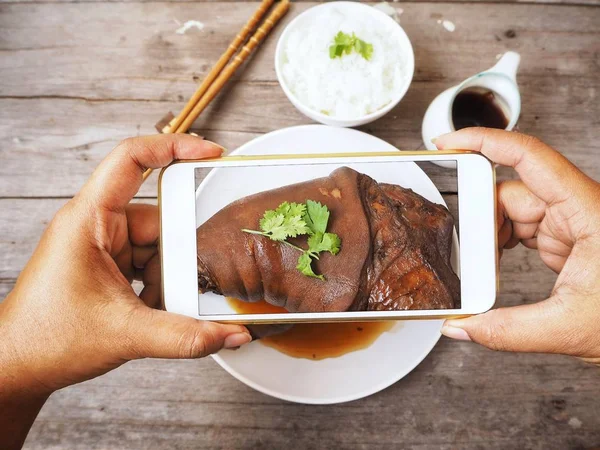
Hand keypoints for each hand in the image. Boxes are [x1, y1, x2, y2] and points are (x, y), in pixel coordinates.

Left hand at [0, 135, 251, 396]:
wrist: (17, 368)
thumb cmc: (46, 339)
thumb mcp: (126, 334)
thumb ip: (187, 336)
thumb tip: (233, 334)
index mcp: (89, 220)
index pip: (131, 160)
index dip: (174, 147)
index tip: (210, 153)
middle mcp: (96, 226)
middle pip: (158, 219)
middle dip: (180, 252)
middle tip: (194, 282)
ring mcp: (103, 246)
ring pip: (157, 246)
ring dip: (170, 276)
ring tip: (168, 305)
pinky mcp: (108, 266)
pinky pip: (148, 263)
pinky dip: (160, 285)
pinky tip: (158, 310)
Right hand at [435, 128, 599, 362]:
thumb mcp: (569, 329)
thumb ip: (507, 330)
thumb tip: (459, 326)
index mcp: (588, 211)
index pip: (528, 156)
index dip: (483, 141)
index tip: (447, 143)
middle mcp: (579, 207)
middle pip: (511, 190)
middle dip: (480, 216)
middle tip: (464, 247)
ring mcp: (572, 221)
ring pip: (513, 210)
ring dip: (490, 235)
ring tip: (480, 265)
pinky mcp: (566, 237)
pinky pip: (521, 227)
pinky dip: (501, 243)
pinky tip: (494, 263)